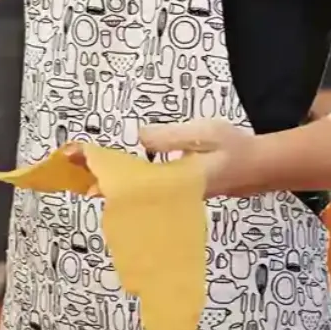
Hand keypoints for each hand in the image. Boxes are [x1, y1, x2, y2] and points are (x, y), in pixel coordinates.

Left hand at [64, 117, 256, 198]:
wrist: (262, 166)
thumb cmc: (234, 148)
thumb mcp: (204, 133)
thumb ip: (171, 137)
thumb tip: (139, 140)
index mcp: (176, 183)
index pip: (132, 181)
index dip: (105, 176)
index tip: (80, 170)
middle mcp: (171, 195)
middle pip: (127, 191)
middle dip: (98, 178)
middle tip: (68, 166)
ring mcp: (173, 197)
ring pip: (133, 192)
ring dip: (108, 180)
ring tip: (78, 171)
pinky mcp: (175, 194)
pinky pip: (143, 190)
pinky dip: (125, 182)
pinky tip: (109, 178)